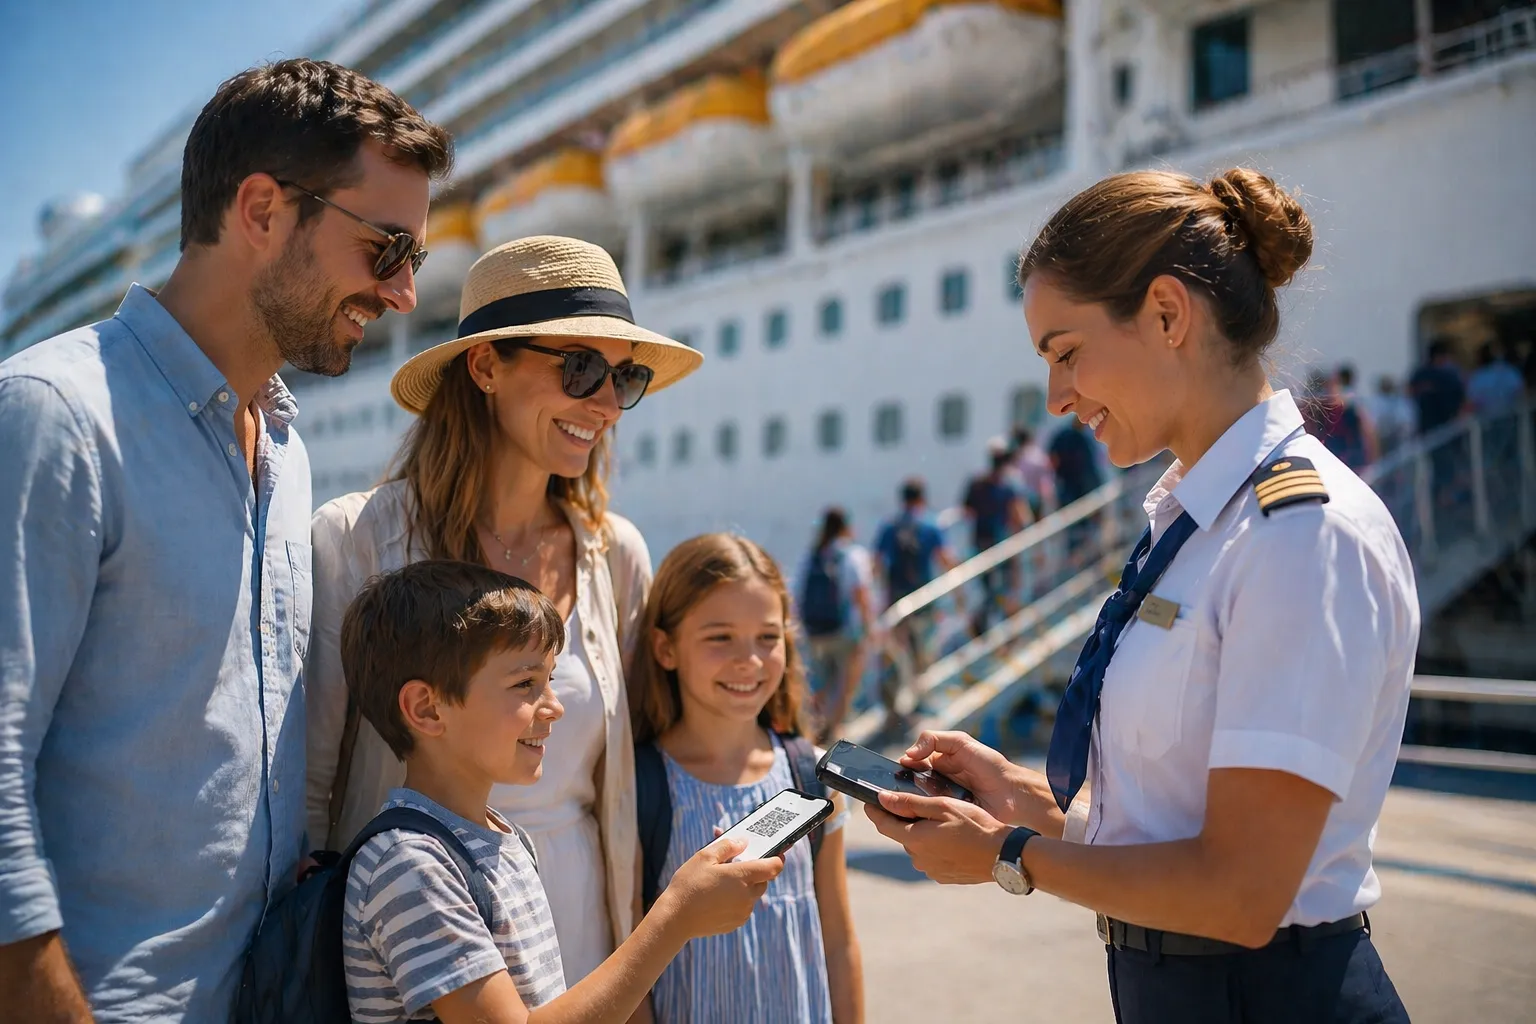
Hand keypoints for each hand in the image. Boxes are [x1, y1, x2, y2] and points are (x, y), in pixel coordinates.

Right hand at [655, 836, 783, 937]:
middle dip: (756, 871)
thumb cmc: (689, 884)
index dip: (777, 858)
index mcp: (743, 877)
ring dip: (745, 886)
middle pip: (764, 880)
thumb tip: (743, 843)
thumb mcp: (704, 856)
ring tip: (722, 882)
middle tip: (737, 865)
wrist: (675, 918)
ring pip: (753, 894)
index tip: (776, 852)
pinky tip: (717, 897)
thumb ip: (727, 846)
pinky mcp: (736, 923)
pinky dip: (737, 900)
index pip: (774, 866)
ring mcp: (743, 912)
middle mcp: (747, 896)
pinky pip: (743, 907)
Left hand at [864, 790, 1010, 884]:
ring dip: (923, 833)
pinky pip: (932, 857)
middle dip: (906, 819)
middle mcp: (918, 858)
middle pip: (902, 833)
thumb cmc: (975, 825)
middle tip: (920, 804)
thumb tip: (882, 799)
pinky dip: (936, 846)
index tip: (868, 800)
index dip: (874, 811)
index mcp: (915, 839)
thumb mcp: (942, 806)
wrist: (1003, 855)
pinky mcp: (943, 876)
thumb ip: (909, 803)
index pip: (883, 824)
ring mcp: (931, 870)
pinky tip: (953, 838)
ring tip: (944, 821)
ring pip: (918, 845)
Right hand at [898, 731, 1030, 824]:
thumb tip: (907, 754)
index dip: (901, 768)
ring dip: (910, 803)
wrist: (1012, 793)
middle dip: (900, 788)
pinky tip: (915, 816)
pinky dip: (923, 816)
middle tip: (891, 791)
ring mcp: (942, 802)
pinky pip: (931, 818)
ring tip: (899, 806)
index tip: (891, 772)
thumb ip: (933, 740)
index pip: (911, 765)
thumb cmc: (989, 764)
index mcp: (938, 764)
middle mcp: (936, 783)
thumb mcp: (961, 742)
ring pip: (917, 803)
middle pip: (910, 786)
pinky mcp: (948, 818)